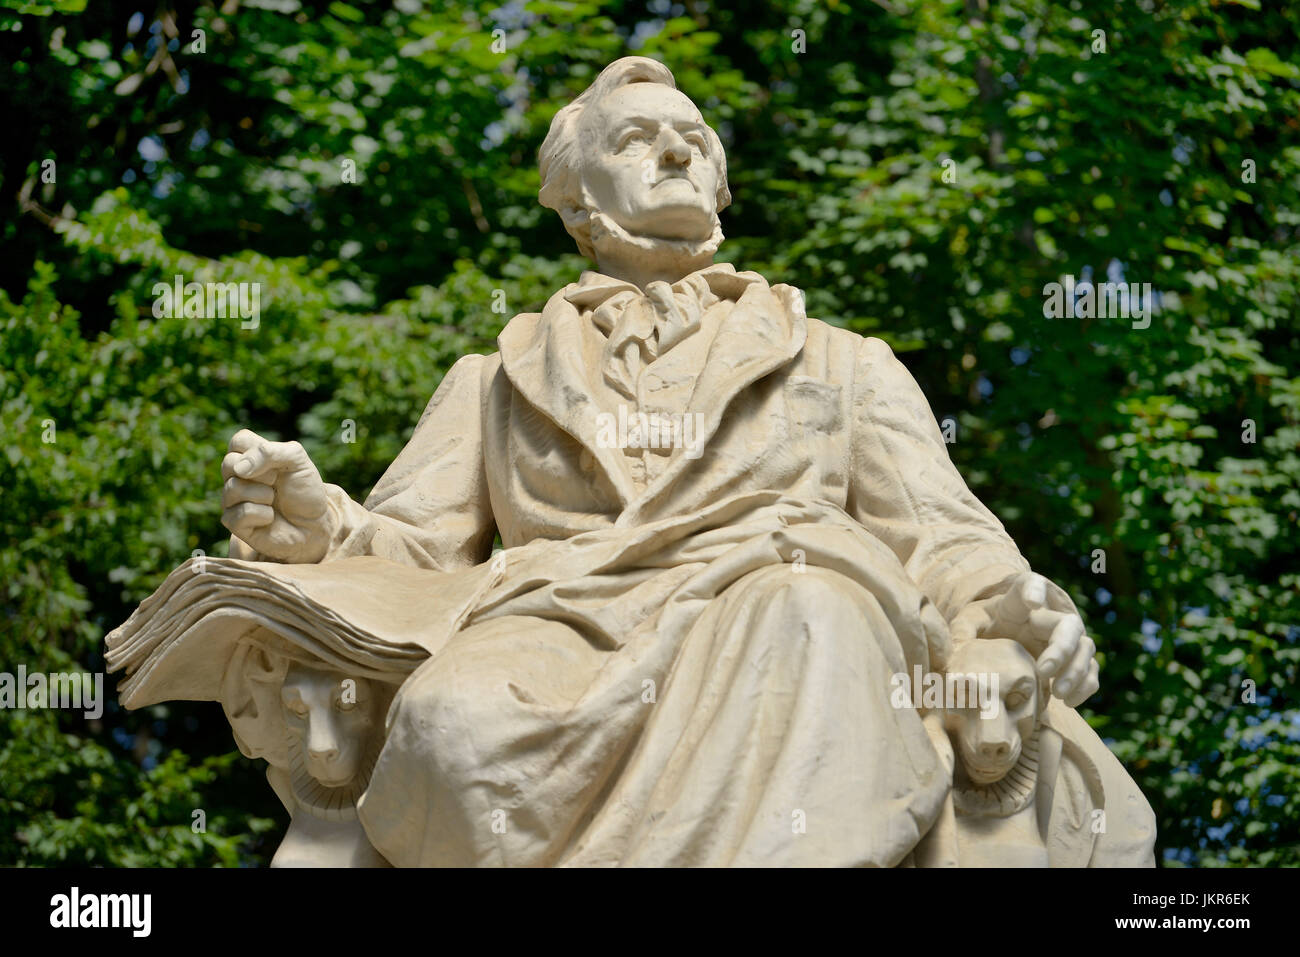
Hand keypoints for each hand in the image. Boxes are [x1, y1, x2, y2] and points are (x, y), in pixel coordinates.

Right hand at [221, 429, 332, 562]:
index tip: (278, 465)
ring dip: (264, 495)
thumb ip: (271, 452)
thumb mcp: (298, 461)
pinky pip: (240, 513)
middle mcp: (237, 476)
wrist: (314, 524)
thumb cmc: (305, 491)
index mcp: (251, 457)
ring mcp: (232, 499)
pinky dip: (263, 515)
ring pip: (233, 488)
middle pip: (229, 463)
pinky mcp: (233, 522)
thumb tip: (240, 468)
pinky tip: (270, 518)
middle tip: (276, 483)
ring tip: (274, 501)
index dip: (259, 452)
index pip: (238, 441)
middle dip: (262, 474)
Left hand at [948, 571, 1098, 707]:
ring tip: (1058, 693)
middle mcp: (1048, 617)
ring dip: (1076, 671)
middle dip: (1061, 648)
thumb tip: (957, 650)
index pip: (1030, 584)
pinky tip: (1068, 701)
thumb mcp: (967, 626)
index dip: (1034, 590)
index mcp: (1018, 604)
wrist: (998, 644)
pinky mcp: (1073, 662)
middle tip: (1044, 670)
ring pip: (1085, 648)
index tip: (1032, 601)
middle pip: (1068, 624)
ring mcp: (1066, 639)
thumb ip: (961, 632)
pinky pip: (1090, 672)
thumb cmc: (982, 631)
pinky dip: (1084, 687)